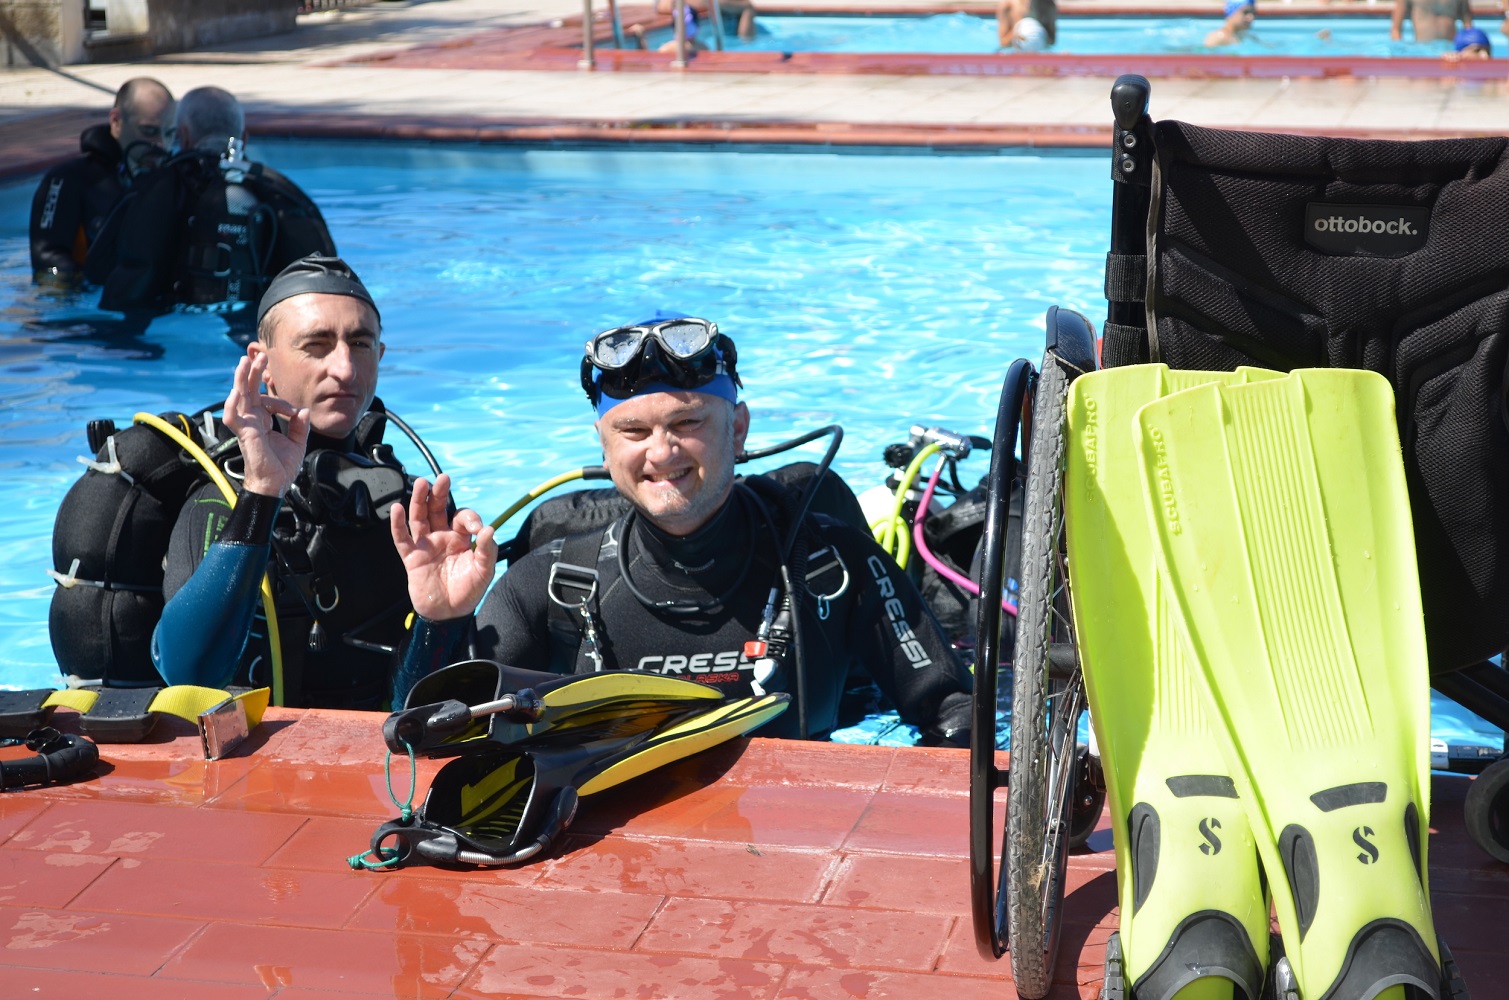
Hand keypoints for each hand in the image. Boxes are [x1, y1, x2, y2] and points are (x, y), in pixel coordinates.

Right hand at [224, 353, 308, 496]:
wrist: (275, 484)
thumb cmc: (281, 466)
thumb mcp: (297, 441)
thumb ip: (300, 425)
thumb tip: (303, 410)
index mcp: (262, 421)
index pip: (266, 400)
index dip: (282, 402)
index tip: (295, 412)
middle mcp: (251, 420)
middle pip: (249, 391)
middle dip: (253, 372)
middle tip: (260, 355)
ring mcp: (246, 426)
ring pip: (239, 397)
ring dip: (242, 379)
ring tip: (245, 361)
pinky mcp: (244, 434)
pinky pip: (233, 417)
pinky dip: (233, 405)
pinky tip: (236, 393)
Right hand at [391, 474, 498, 620]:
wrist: (449, 614)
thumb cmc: (468, 592)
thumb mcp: (484, 572)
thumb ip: (487, 551)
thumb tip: (489, 529)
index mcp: (462, 538)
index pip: (463, 517)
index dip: (470, 518)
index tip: (479, 530)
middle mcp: (442, 537)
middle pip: (438, 509)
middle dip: (440, 494)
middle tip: (443, 478)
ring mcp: (426, 545)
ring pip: (419, 518)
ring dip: (419, 501)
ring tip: (421, 484)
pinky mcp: (411, 557)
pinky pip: (402, 538)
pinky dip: (397, 524)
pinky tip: (397, 508)